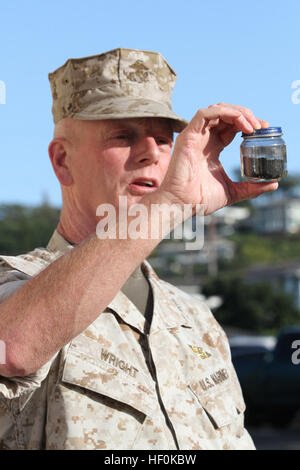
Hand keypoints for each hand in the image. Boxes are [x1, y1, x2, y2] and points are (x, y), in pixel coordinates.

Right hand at [159, 102, 277, 214]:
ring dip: (238, 112)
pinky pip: (205, 113)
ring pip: (218, 109)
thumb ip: (252, 188)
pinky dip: (224, 112)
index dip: (248, 123)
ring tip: (252, 126)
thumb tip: (273, 185)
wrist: (182, 205)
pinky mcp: (188, 136)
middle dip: (247, 116)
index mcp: (212, 148)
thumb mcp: (233, 191)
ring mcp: (195, 136)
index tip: (263, 130)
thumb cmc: (200, 200)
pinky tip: (239, 122)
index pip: (232, 126)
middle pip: (227, 114)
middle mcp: (204, 138)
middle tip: (261, 126)